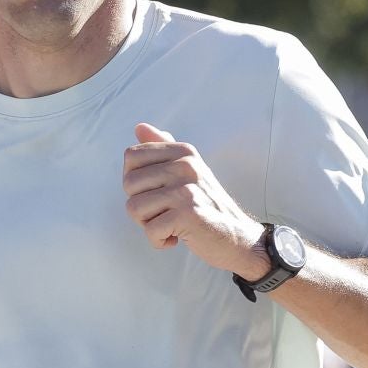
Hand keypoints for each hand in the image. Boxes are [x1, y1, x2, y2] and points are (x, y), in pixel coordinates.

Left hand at [122, 124, 264, 276]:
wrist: (238, 237)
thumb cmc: (207, 206)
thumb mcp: (188, 171)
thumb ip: (163, 148)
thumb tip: (139, 126)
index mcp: (183, 152)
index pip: (131, 156)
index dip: (135, 181)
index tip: (156, 193)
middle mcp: (185, 165)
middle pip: (128, 183)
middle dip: (140, 205)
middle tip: (165, 213)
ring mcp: (186, 189)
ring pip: (134, 208)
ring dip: (148, 224)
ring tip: (171, 224)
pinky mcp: (187, 215)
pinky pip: (150, 230)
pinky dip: (159, 241)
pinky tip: (176, 237)